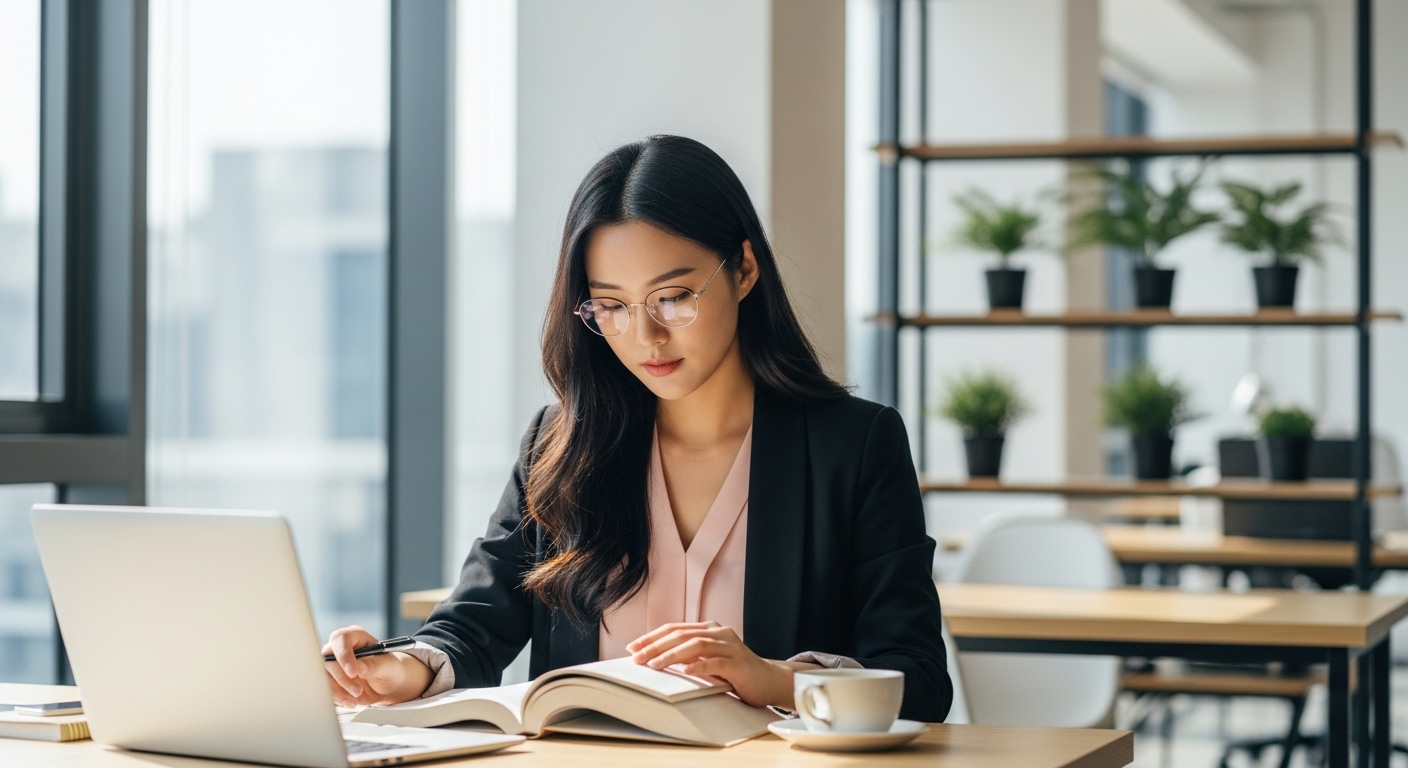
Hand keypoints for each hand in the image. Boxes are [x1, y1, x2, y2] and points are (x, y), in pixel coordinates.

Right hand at [323, 626, 431, 707]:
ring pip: (324, 676)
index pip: (340, 639)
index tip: (353, 672)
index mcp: (355, 637)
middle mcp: (340, 649)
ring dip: (338, 691)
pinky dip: (337, 699)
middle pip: (328, 659)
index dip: (344, 655)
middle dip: (342, 679)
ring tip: (355, 700)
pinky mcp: (330, 680)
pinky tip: (351, 702)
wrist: (387, 685)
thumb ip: (375, 664)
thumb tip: (360, 666)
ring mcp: (333, 665)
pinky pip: (326, 689)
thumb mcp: (389, 666)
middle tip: (358, 691)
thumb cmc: (389, 669)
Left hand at [626, 621, 810, 708]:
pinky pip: (716, 662)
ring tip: (654, 665)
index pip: (674, 628)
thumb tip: (654, 659)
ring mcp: (730, 646)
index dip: (652, 637)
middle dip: (656, 646)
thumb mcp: (708, 660)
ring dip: (672, 655)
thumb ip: (688, 655)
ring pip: (696, 645)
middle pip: (681, 634)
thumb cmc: (735, 672)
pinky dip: (698, 665)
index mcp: (709, 629)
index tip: (633, 647)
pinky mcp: (738, 663)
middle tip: (637, 658)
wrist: (768, 681)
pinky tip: (685, 671)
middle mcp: (719, 632)